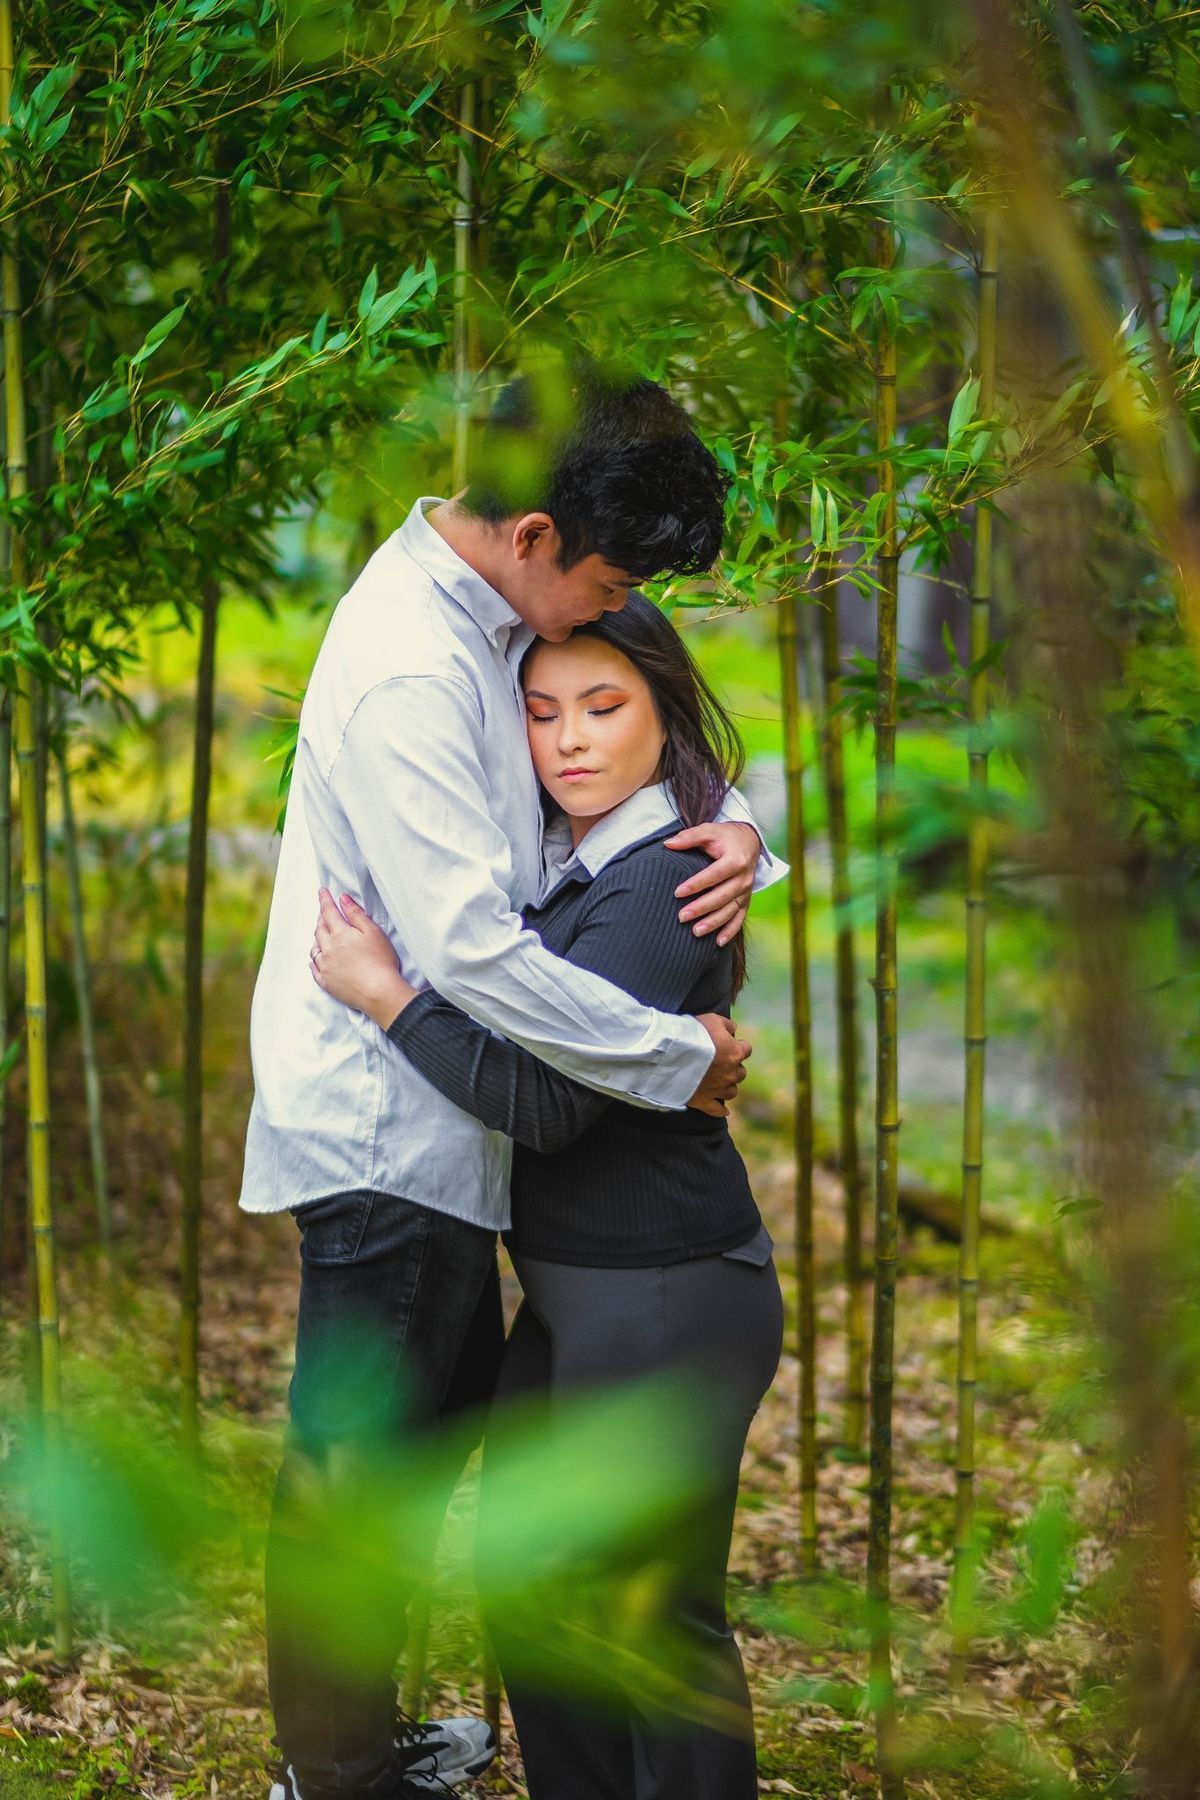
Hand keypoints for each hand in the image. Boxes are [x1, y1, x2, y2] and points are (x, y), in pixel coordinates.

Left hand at [310, 889, 416, 1028]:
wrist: (379, 992)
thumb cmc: (381, 961)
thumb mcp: (373, 932)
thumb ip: (356, 914)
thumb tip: (343, 899)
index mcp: (340, 934)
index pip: (328, 912)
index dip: (325, 900)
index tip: (322, 891)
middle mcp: (328, 949)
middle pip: (320, 929)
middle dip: (321, 918)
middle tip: (324, 913)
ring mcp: (325, 967)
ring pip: (315, 948)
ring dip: (317, 939)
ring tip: (322, 935)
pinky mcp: (326, 983)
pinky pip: (314, 969)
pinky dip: (315, 961)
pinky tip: (317, 959)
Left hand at [665, 820, 759, 946]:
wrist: (749, 842)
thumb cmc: (725, 837)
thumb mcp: (708, 831)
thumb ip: (689, 837)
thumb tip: (667, 844)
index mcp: (735, 860)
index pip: (715, 874)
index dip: (696, 884)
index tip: (677, 893)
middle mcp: (743, 878)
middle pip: (722, 896)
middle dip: (701, 908)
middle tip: (681, 917)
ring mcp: (746, 891)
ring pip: (730, 910)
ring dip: (713, 923)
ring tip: (695, 932)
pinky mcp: (746, 900)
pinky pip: (740, 918)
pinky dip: (730, 931)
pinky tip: (718, 943)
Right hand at [687, 1012, 751, 1116]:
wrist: (672, 1054)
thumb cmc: (693, 1033)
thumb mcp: (712, 1019)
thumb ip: (727, 1024)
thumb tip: (734, 1028)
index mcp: (735, 1053)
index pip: (746, 1049)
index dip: (739, 1046)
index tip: (731, 1044)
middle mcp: (730, 1073)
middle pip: (741, 1072)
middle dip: (733, 1068)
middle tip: (721, 1062)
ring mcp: (718, 1089)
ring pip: (732, 1091)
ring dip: (728, 1086)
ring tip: (720, 1082)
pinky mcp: (704, 1101)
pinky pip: (717, 1110)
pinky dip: (721, 1111)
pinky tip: (724, 1112)